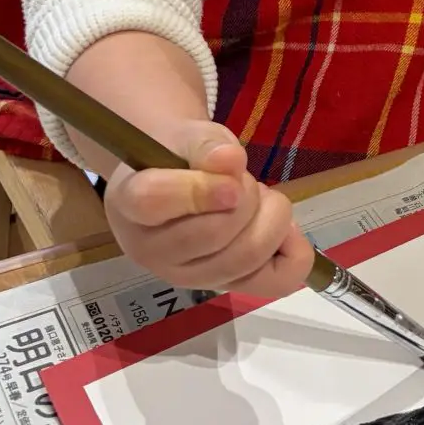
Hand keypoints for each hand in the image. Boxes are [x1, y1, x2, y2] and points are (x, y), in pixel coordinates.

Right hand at [103, 121, 315, 296]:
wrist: (178, 183)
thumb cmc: (179, 158)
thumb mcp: (188, 136)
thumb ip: (206, 145)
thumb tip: (230, 160)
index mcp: (130, 204)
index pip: (154, 201)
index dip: (199, 189)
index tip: (231, 175)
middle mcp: (152, 251)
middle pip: (213, 233)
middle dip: (246, 195)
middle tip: (242, 181)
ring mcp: (187, 277)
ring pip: (246, 257)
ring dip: (270, 218)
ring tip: (260, 200)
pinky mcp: (225, 288)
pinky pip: (274, 282)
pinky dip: (294, 253)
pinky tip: (286, 230)